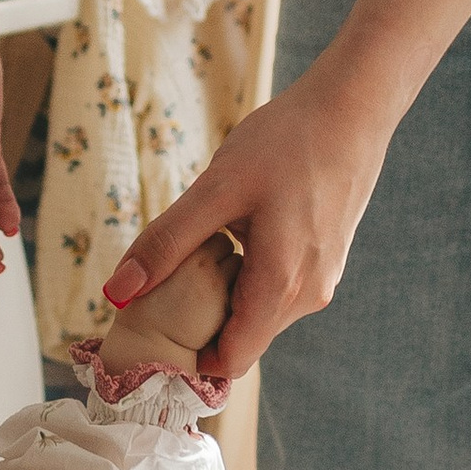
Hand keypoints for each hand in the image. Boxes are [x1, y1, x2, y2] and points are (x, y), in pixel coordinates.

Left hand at [100, 51, 400, 372]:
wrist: (353, 107)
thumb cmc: (286, 142)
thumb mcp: (217, 189)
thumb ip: (167, 242)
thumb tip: (117, 292)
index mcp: (281, 287)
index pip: (230, 362)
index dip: (188, 359)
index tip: (155, 334)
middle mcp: (308, 296)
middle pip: (243, 339)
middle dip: (202, 325)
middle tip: (164, 288)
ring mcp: (323, 279)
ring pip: (261, 314)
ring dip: (226, 297)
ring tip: (199, 252)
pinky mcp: (327, 260)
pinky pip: (279, 289)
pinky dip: (249, 277)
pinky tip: (234, 235)